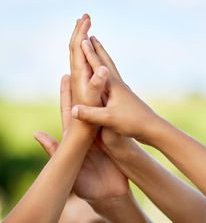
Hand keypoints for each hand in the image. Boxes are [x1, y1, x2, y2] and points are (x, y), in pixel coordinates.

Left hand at [34, 74, 128, 202]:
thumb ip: (53, 148)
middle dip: (84, 83)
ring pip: (101, 104)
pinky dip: (114, 101)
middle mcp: (87, 129)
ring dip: (101, 87)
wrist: (109, 192)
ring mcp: (101, 130)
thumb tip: (36, 134)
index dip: (65, 91)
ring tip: (103, 70)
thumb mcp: (66, 164)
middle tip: (85, 65)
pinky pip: (113, 114)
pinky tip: (117, 90)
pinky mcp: (114, 135)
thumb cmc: (87, 183)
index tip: (65, 74)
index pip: (68, 107)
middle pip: (85, 100)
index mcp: (74, 134)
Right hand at [71, 36, 159, 143]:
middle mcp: (118, 84)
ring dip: (102, 58)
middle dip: (97, 49)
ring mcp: (121, 90)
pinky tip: (106, 77)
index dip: (88, 53)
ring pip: (110, 69)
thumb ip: (91, 114)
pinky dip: (106, 72)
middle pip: (106, 62)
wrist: (152, 129)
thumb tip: (72, 110)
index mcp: (113, 85)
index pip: (97, 66)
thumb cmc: (133, 122)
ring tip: (98, 51)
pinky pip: (111, 80)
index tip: (82, 39)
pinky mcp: (123, 97)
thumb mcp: (109, 119)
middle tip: (91, 36)